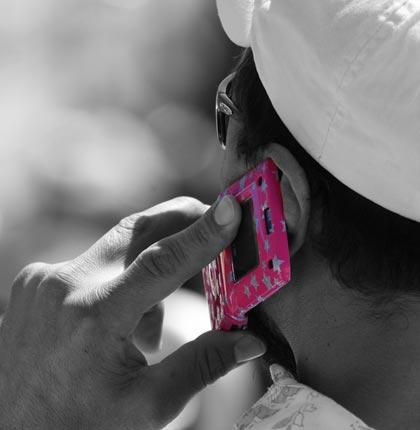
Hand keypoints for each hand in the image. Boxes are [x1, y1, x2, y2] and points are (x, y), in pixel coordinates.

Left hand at [0, 196, 265, 429]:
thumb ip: (203, 365)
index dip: (201, 233)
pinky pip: (91, 264)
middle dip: (180, 221)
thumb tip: (250, 341)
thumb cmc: (78, 429)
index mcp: (95, 318)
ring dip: (146, 270)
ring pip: (116, 249)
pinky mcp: (33, 280)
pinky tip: (113, 325)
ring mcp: (42, 279)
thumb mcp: (148, 406)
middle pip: (138, 231)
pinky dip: (116, 281)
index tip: (229, 208)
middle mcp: (64, 286)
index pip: (162, 261)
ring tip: (147, 332)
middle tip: (212, 220)